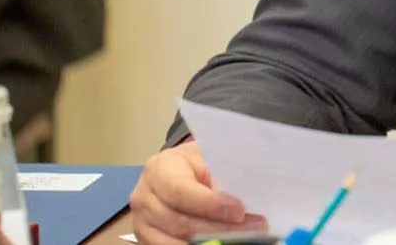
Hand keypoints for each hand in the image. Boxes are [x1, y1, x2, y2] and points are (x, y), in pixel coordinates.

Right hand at [130, 141, 266, 244]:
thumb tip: (239, 208)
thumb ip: (220, 179)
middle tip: (254, 229)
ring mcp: (141, 222)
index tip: (239, 211)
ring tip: (242, 239)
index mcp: (159, 168)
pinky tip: (218, 243)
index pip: (180, 191)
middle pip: (180, 223)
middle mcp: (144, 196)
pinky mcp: (146, 239)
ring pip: (175, 242)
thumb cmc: (197, 163)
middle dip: (220, 229)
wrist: (178, 171)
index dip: (211, 204)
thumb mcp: (208, 160)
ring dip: (210, 243)